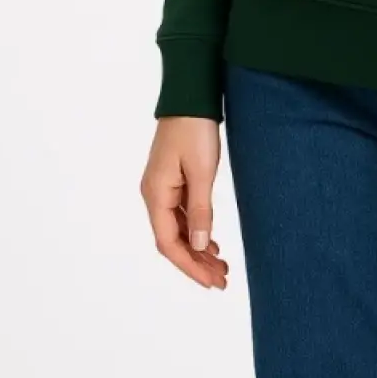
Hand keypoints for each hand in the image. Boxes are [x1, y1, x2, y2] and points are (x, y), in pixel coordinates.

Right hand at [140, 117, 228, 288]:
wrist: (191, 95)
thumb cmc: (195, 129)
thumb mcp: (201, 171)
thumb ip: (200, 210)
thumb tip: (199, 246)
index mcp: (156, 195)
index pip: (169, 243)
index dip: (190, 266)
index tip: (212, 282)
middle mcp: (154, 195)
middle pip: (172, 240)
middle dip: (196, 262)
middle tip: (222, 279)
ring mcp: (162, 187)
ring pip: (178, 229)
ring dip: (197, 248)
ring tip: (221, 265)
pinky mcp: (172, 179)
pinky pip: (181, 214)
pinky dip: (196, 230)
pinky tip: (209, 241)